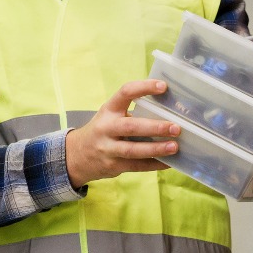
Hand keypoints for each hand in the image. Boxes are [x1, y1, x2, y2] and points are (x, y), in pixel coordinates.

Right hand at [65, 80, 180, 188]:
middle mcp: (106, 128)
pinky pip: (136, 166)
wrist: (77, 155)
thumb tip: (168, 113)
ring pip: (133, 150)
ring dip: (156, 148)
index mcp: (109, 110)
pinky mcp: (113, 165)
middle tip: (175, 127)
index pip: (125, 93)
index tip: (163, 86)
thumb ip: (133, 113)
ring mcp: (108, 148)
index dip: (144, 88)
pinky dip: (154, 164)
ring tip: (174, 146)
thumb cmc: (103, 130)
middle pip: (131, 126)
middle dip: (155, 127)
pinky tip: (169, 162)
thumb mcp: (111, 116)